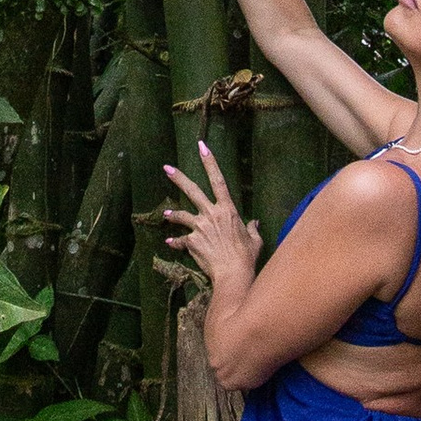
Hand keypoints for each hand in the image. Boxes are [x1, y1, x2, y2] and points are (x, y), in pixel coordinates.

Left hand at [163, 139, 261, 295]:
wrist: (233, 274)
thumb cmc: (246, 257)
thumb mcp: (254, 240)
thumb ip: (252, 229)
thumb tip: (255, 222)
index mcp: (228, 210)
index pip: (218, 180)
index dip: (209, 162)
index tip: (201, 147)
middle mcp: (211, 214)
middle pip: (192, 190)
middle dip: (178, 178)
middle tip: (166, 167)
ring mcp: (199, 227)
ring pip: (181, 215)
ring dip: (173, 215)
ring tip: (166, 215)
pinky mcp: (191, 241)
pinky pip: (181, 240)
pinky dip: (176, 242)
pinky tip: (170, 243)